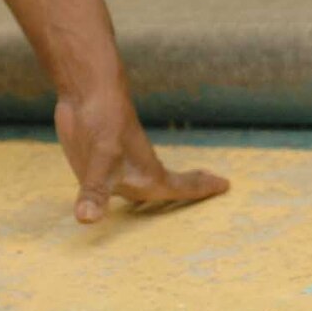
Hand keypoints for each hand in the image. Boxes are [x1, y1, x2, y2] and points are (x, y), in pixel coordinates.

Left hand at [55, 92, 229, 224]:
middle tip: (206, 188)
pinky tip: (111, 190)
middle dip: (185, 191)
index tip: (226, 183)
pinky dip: (115, 191)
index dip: (202, 188)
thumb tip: (85, 218)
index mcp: (148, 176)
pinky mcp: (95, 161)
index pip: (182, 187)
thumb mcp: (101, 161)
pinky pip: (109, 183)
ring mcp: (116, 166)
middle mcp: (135, 173)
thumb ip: (95, 192)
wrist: (86, 91)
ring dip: (149, 193)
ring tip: (160, 196)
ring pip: (136, 186)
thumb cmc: (103, 123)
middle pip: (165, 187)